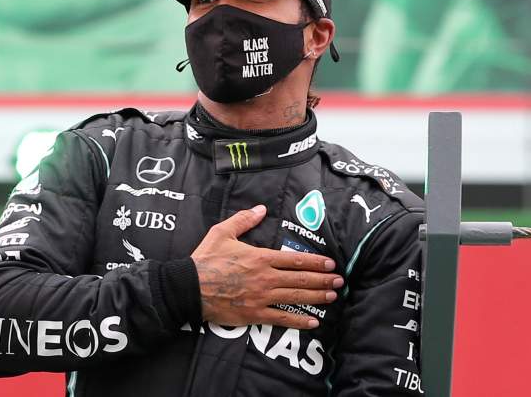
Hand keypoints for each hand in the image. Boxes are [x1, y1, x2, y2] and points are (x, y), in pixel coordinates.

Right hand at [190, 205, 342, 329]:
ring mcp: (262, 297)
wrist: (190, 287)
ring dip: (317, 297)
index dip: (315, 262)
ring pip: (296, 297)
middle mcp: (266, 278)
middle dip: (323, 280)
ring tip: (332, 296)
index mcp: (260, 258)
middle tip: (339, 281)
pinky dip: (300, 321)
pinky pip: (282, 318)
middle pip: (301, 278)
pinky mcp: (256, 314)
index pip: (295, 259)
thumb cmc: (205, 259)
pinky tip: (313, 322)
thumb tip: (260, 208)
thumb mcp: (221, 232)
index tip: (330, 264)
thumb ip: (243, 220)